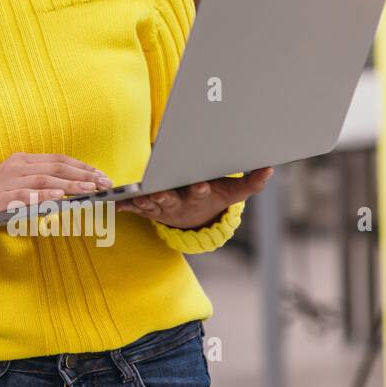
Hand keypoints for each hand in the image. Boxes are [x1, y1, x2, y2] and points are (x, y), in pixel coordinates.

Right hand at [0, 153, 112, 245]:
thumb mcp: (16, 187)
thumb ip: (39, 186)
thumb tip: (72, 190)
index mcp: (21, 161)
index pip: (58, 159)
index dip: (81, 166)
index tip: (101, 175)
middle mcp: (15, 167)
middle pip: (55, 167)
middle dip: (82, 175)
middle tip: (103, 184)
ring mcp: (6, 182)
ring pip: (44, 179)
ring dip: (69, 184)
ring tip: (89, 190)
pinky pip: (24, 196)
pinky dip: (43, 196)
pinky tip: (59, 198)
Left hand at [117, 167, 274, 228]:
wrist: (197, 217)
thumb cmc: (215, 196)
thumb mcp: (234, 191)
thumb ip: (252, 182)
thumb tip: (269, 169)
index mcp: (199, 196)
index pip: (200, 192)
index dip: (199, 189)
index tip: (200, 185)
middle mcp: (179, 203)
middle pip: (171, 200)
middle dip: (165, 197)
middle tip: (158, 193)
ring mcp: (162, 206)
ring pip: (150, 205)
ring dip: (143, 202)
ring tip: (134, 198)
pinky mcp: (147, 206)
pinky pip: (135, 207)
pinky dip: (126, 206)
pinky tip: (115, 204)